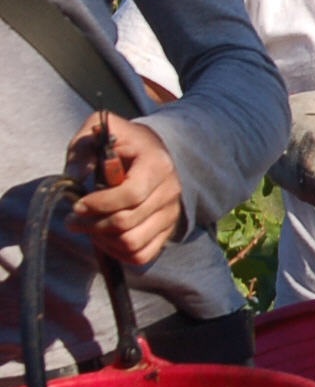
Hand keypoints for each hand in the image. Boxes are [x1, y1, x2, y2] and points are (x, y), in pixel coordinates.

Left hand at [65, 115, 182, 266]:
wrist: (150, 152)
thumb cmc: (122, 143)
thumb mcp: (102, 131)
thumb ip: (84, 146)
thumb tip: (77, 174)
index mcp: (157, 165)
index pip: (132, 194)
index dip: (100, 204)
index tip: (77, 205)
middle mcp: (170, 192)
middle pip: (128, 222)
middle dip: (93, 224)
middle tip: (73, 220)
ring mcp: (171, 213)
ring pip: (133, 243)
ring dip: (103, 240)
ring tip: (88, 228)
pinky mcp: (167, 230)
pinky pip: (142, 255)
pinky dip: (118, 253)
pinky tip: (104, 239)